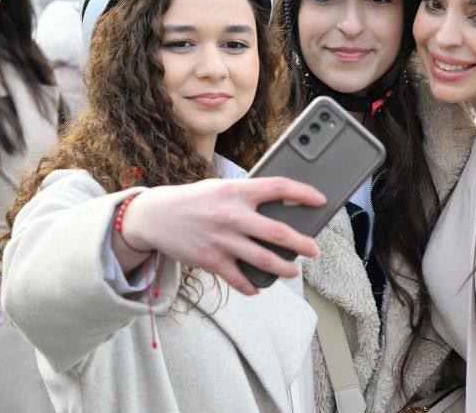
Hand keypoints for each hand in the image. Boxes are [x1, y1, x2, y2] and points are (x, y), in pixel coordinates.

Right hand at [116, 177, 325, 294]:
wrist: (155, 215)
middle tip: (315, 250)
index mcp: (237, 190)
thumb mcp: (222, 188)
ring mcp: (222, 239)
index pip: (279, 187)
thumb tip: (279, 207)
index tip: (320, 200)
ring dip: (284, 268)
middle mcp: (232, 214)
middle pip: (278, 232)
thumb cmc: (194, 200)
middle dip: (302, 244)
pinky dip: (252, 286)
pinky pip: (239, 279)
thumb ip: (247, 196)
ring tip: (293, 271)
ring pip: (264, 259)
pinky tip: (259, 287)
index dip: (303, 193)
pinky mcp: (211, 260)